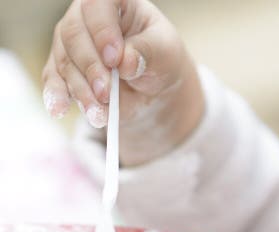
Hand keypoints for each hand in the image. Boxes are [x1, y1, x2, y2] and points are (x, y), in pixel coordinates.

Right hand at [42, 0, 203, 164]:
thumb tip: (126, 60)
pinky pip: (53, 80)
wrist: (154, 89)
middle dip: (91, 68)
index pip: (97, 4)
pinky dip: (57, 96)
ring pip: (64, 61)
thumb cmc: (161, 60)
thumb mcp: (166, 53)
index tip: (115, 59)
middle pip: (74, 34)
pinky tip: (59, 109)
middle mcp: (86, 18)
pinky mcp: (64, 68)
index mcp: (114, 3)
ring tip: (99, 114)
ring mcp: (71, 42)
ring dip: (81, 90)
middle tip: (106, 93)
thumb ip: (149, 52)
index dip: (102, 29)